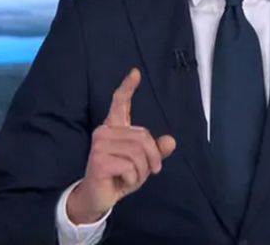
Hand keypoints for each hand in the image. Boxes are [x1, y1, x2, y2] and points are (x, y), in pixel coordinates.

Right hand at [66, 68, 176, 223]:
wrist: (98, 197)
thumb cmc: (120, 176)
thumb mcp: (143, 163)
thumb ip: (156, 151)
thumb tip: (171, 140)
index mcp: (114, 127)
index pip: (120, 102)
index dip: (128, 87)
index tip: (135, 72)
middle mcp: (104, 131)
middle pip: (143, 137)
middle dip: (152, 158)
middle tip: (146, 171)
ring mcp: (99, 145)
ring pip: (139, 153)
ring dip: (141, 171)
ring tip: (130, 177)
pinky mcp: (99, 160)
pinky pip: (130, 167)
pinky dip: (132, 178)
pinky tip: (121, 181)